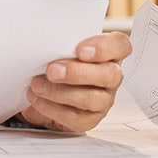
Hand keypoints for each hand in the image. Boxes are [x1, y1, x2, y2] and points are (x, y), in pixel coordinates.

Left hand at [19, 32, 133, 132]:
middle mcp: (111, 76)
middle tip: (52, 70)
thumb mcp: (60, 46)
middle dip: (78, 73)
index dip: (105, 47)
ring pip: (93, 99)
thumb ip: (62, 42)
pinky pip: (75, 117)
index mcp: (108, 53)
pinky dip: (52, 107)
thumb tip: (45, 38)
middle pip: (109, 75)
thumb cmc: (56, 61)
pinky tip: (37, 98)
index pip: (121, 46)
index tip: (80, 50)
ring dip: (60, 92)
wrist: (41, 88)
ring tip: (37, 84)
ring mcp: (103, 100)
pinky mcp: (88, 120)